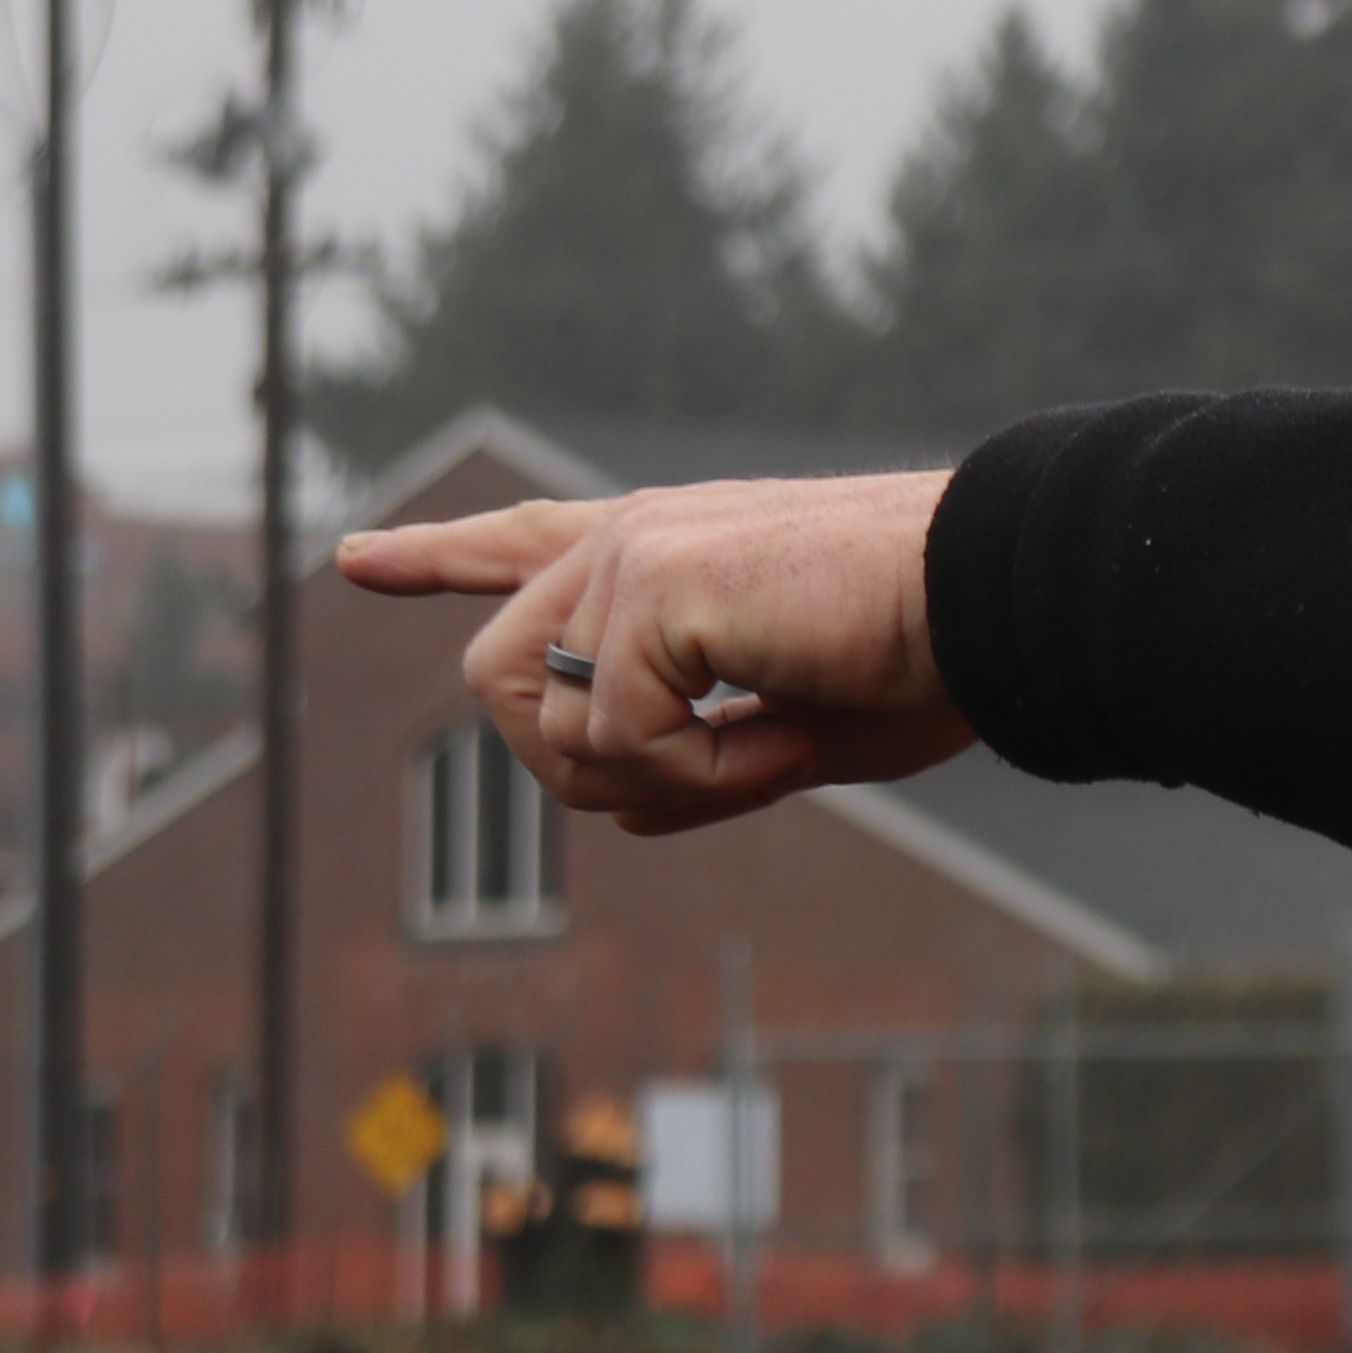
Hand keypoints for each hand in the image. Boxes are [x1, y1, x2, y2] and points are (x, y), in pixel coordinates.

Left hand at [336, 472, 972, 834]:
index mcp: (673, 546)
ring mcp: (632, 552)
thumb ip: (704, 765)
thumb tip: (625, 817)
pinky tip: (786, 746)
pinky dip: (703, 777)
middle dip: (577, 767)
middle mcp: (634, 535)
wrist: (996, 603)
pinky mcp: (651, 586)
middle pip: (500, 679)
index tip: (355, 559)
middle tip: (719, 781)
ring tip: (775, 754)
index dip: (440, 557)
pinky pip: (615, 740)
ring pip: (541, 723)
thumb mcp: (808, 731)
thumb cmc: (933, 658)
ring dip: (654, 777)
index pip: (526, 544)